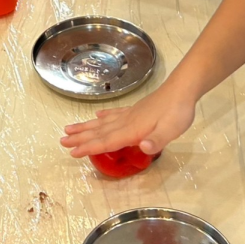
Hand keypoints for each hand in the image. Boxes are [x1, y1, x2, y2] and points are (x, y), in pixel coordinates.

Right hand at [61, 77, 198, 158]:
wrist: (182, 90)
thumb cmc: (177, 112)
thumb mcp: (171, 130)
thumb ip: (156, 140)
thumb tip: (143, 148)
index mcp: (132, 129)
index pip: (106, 141)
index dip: (89, 147)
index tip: (72, 153)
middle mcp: (126, 122)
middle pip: (99, 131)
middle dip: (80, 137)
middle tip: (61, 141)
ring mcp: (129, 114)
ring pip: (102, 123)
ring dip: (86, 127)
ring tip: (69, 129)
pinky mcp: (135, 110)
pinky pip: (114, 114)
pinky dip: (103, 117)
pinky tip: (97, 117)